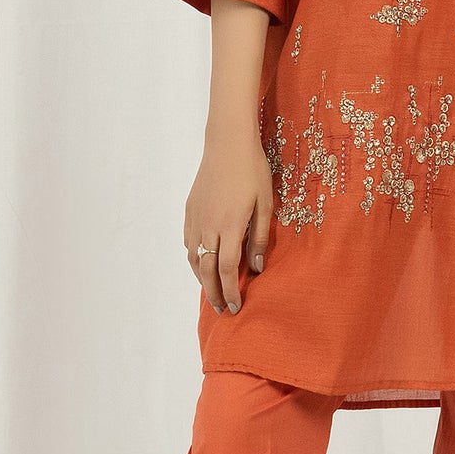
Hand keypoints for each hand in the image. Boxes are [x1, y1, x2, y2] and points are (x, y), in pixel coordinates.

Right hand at [185, 124, 274, 312]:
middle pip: (206, 269)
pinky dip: (194, 259)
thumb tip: (257, 268)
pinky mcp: (189, 210)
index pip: (226, 269)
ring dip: (201, 279)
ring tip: (211, 292)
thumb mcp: (265, 205)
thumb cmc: (253, 171)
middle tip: (222, 309)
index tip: (235, 307)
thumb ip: (260, 238)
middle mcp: (208, 225)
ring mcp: (196, 218)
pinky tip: (201, 264)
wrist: (227, 144)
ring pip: (193, 258)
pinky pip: (188, 242)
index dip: (230, 291)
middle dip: (214, 292)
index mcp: (230, 225)